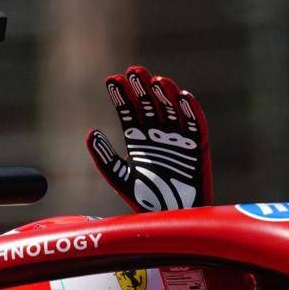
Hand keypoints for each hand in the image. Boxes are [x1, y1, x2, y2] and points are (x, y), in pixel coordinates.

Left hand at [86, 65, 211, 211]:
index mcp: (138, 139)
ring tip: (156, 81)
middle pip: (150, 104)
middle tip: (133, 70)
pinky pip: (196, 125)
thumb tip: (91, 133)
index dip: (121, 95)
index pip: (128, 110)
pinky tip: (183, 96)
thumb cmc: (146, 201)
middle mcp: (158, 134)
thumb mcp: (120, 178)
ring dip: (165, 94)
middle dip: (141, 88)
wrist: (171, 219)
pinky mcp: (197, 148)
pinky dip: (192, 111)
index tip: (111, 80)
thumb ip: (105, 158)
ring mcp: (178, 139)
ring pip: (172, 109)